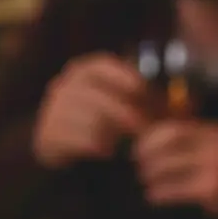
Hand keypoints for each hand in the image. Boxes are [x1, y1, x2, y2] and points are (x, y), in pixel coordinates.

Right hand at [33, 53, 145, 168]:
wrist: (60, 143)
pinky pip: (77, 139)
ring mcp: (53, 110)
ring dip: (112, 132)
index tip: (141, 90)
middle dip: (124, 112)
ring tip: (126, 142)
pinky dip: (96, 145)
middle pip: (98, 96)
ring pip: (89, 119)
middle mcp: (64, 86)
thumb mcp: (120, 102)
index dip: (123, 76)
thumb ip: (143, 100)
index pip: (101, 66)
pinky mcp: (47, 134)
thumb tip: (170, 105)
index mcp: (82, 71)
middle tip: (143, 128)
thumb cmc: (100, 119)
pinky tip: (108, 152)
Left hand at [133, 120, 217, 216]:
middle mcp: (216, 145)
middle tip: (137, 166)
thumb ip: (188, 143)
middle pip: (170, 146)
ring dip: (152, 176)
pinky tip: (153, 196)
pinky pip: (178, 189)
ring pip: (171, 168)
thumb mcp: (213, 150)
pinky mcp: (214, 189)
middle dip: (148, 157)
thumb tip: (147, 140)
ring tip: (144, 183)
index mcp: (213, 132)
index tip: (136, 147)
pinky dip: (161, 193)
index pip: (173, 128)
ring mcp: (216, 167)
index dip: (151, 138)